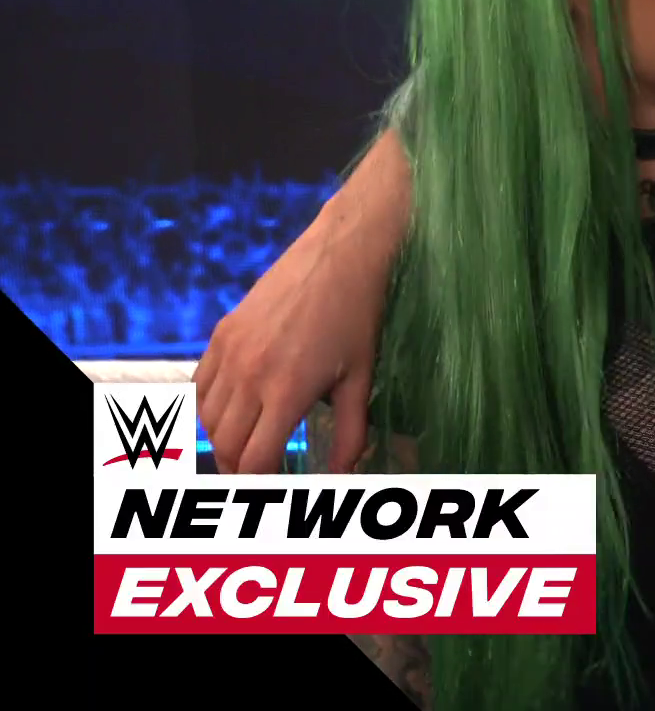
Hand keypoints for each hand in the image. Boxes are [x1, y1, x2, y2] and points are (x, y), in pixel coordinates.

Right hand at [196, 216, 380, 473]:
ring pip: (207, 419)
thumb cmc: (358, 316)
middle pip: (226, 445)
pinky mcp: (222, 334)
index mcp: (287, 391)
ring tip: (247, 447)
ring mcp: (230, 352)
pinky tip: (233, 413)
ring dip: (223, 440)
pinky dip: (209, 409)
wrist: (341, 256)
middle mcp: (250, 375)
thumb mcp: (362, 379)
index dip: (260, 484)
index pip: (255, 459)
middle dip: (240, 468)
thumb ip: (352, 433)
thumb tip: (344, 473)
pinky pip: (199, 386)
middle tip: (259, 475)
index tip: (273, 490)